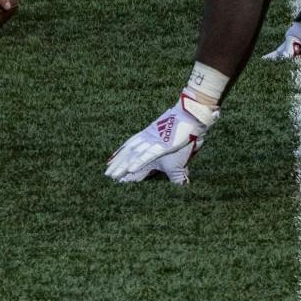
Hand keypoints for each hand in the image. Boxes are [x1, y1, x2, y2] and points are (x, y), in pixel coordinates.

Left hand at [105, 93, 219, 183]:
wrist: (193, 116)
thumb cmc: (187, 133)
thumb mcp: (179, 152)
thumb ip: (177, 171)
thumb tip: (182, 184)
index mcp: (151, 143)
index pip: (133, 155)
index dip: (123, 162)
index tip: (113, 171)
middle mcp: (148, 142)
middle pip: (129, 155)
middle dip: (117, 166)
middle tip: (107, 176)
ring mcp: (153, 142)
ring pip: (134, 156)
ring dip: (122, 166)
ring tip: (111, 175)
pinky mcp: (161, 145)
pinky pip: (148, 155)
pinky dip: (138, 162)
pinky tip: (130, 169)